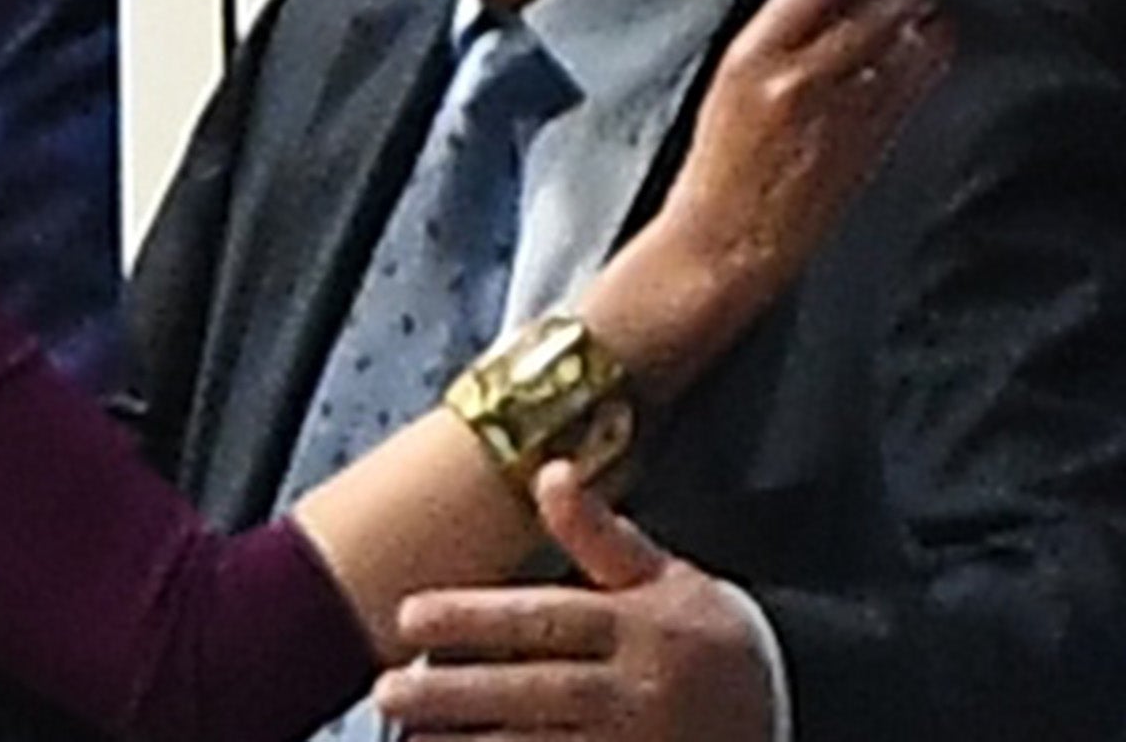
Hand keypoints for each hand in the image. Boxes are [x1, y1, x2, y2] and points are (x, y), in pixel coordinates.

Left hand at [375, 463, 773, 740]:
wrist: (800, 705)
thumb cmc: (712, 638)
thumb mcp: (667, 576)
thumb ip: (600, 533)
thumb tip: (550, 471)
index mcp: (642, 627)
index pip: (546, 620)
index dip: (476, 620)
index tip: (410, 617)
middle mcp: (640, 692)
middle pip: (535, 692)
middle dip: (457, 693)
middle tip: (387, 688)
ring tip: (408, 737)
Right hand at [583, 0, 950, 398]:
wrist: (723, 242)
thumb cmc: (717, 168)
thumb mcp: (726, 87)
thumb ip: (772, 39)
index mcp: (746, 57)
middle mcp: (792, 77)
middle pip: (862, 10)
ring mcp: (833, 112)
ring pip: (891, 47)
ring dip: (916, 21)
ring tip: (930, 9)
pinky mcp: (863, 145)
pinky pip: (906, 90)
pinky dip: (927, 63)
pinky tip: (936, 49)